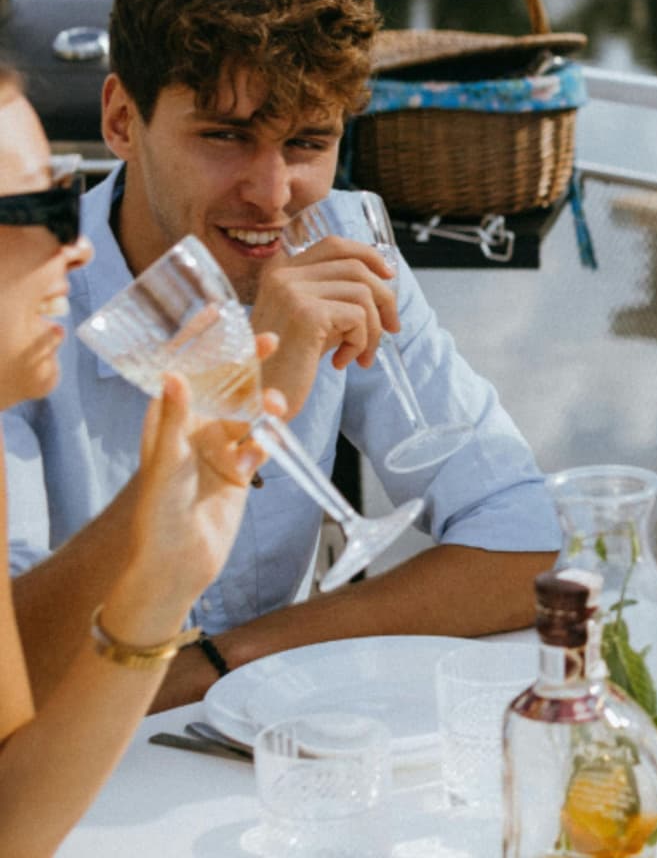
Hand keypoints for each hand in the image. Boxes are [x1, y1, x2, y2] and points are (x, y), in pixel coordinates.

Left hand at [122, 334, 286, 614]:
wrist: (178, 565)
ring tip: (277, 408)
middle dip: (247, 364)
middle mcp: (192, 430)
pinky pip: (258, 445)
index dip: (201, 342)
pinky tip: (261, 451)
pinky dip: (264, 443)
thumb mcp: (165, 463)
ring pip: (247, 413)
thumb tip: (175, 374)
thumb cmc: (157, 516)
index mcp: (166, 421)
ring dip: (263, 406)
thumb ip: (174, 419)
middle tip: (271, 341)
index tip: (219, 313)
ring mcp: (217, 450)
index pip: (185, 371)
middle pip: (224, 386)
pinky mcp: (238, 472)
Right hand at [251, 236, 397, 413]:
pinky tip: (342, 362)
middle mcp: (283, 275)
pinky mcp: (306, 314)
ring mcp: (292, 291)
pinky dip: (361, 343)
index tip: (388, 277)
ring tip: (361, 355)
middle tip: (391, 329)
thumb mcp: (314, 319)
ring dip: (373, 329)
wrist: (261, 397)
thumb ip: (338, 295)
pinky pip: (359, 317)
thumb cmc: (290, 363)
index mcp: (281, 271)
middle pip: (356, 268)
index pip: (334, 245)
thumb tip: (384, 280)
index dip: (368, 255)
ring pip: (363, 294)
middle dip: (384, 299)